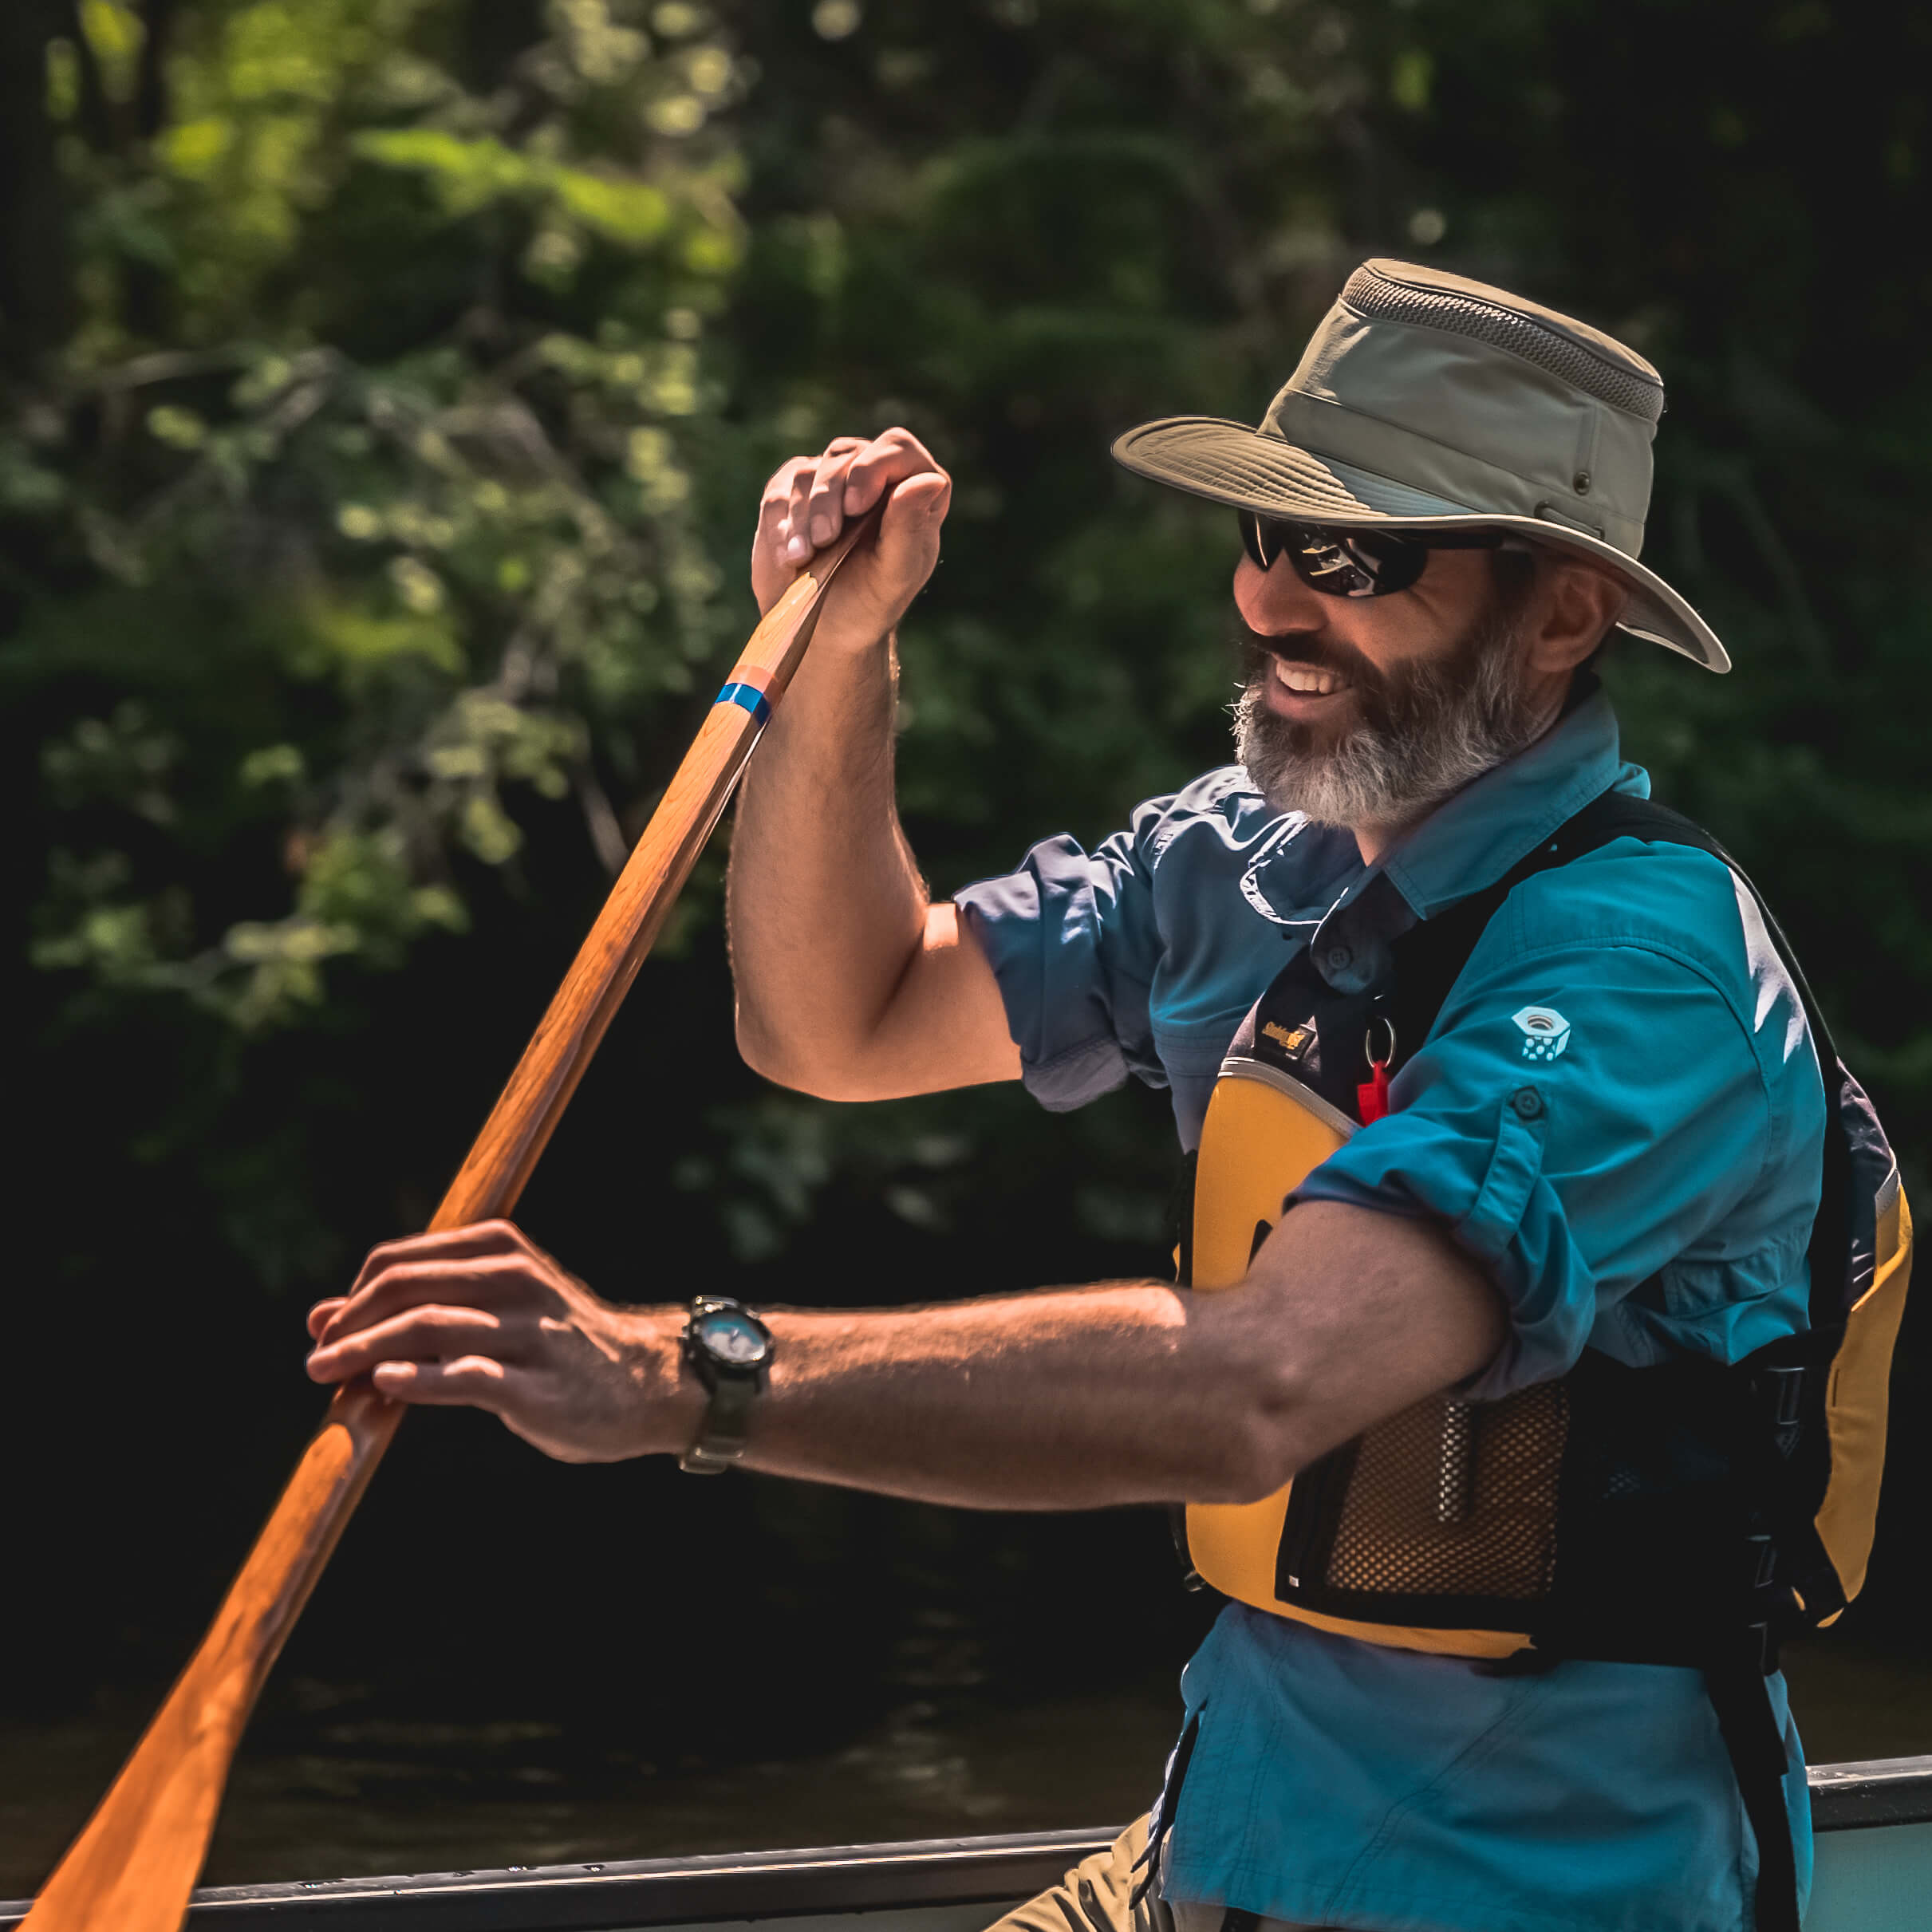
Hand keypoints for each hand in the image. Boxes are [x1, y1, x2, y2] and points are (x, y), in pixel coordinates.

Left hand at [304, 1220, 696, 1462]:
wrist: (645, 1381)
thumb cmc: (554, 1345)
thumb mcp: (493, 1308)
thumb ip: (415, 1306)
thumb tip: (317, 1318)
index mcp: (500, 1248)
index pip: (398, 1260)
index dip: (352, 1296)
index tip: (328, 1330)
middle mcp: (514, 1279)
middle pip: (405, 1288)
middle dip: (349, 1324)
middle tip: (316, 1360)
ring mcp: (528, 1331)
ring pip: (427, 1328)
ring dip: (364, 1352)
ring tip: (327, 1376)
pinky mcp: (536, 1385)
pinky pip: (466, 1376)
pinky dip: (418, 1379)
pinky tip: (384, 1386)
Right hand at [750, 427, 950, 646]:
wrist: (823, 631)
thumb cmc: (870, 604)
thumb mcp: (895, 574)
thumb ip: (910, 527)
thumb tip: (929, 480)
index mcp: (911, 488)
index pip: (897, 446)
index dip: (874, 466)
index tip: (856, 505)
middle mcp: (871, 475)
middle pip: (846, 455)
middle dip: (829, 498)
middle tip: (825, 541)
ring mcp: (828, 482)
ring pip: (808, 473)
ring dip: (802, 518)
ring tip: (803, 559)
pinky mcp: (790, 495)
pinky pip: (779, 492)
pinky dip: (781, 525)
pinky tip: (789, 557)